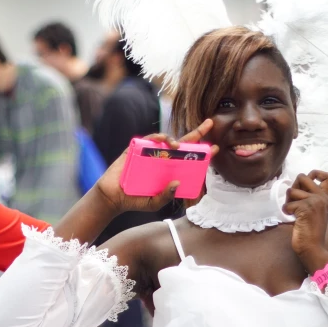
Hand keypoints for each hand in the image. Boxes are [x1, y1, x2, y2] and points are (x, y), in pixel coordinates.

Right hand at [94, 119, 219, 214]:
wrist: (112, 197)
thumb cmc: (134, 200)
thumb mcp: (154, 203)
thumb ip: (166, 196)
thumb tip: (177, 182)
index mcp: (168, 169)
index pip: (188, 158)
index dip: (202, 152)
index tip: (215, 148)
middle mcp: (161, 158)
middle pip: (182, 143)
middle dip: (197, 132)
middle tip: (210, 123)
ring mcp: (148, 152)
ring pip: (166, 140)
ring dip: (174, 139)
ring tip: (179, 146)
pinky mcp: (135, 148)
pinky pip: (147, 139)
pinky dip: (156, 138)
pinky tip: (163, 142)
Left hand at [283, 170, 327, 272]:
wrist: (312, 247)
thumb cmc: (309, 231)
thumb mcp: (312, 211)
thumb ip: (308, 197)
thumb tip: (294, 183)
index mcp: (326, 197)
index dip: (315, 173)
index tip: (307, 182)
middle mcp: (323, 197)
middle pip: (302, 177)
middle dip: (293, 188)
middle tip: (295, 202)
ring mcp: (315, 202)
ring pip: (292, 191)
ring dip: (288, 202)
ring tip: (295, 214)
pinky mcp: (306, 208)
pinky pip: (288, 204)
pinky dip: (287, 212)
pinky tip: (294, 220)